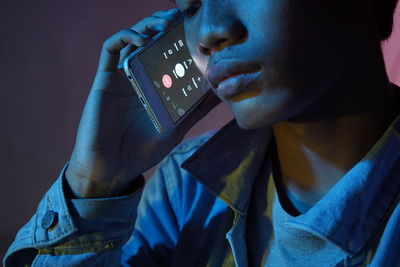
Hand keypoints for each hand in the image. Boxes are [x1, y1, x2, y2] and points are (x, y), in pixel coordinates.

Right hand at [65, 9, 218, 197]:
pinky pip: (110, 49)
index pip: (167, 54)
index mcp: (154, 87)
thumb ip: (196, 109)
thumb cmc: (142, 151)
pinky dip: (125, 37)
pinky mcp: (104, 80)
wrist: (113, 169)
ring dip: (148, 26)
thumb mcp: (177, 127)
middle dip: (165, 25)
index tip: (197, 30)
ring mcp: (120, 77)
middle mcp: (138, 78)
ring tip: (166, 23)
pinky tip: (143, 39)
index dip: (179, 38)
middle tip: (182, 18)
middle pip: (151, 41)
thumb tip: (222, 93)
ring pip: (132, 39)